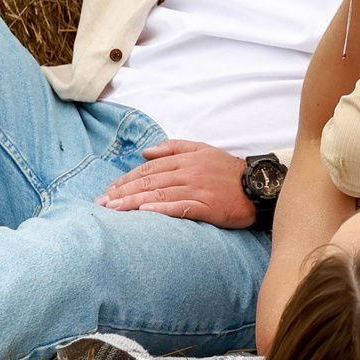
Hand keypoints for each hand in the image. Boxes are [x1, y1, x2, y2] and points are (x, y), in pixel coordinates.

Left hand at [95, 140, 256, 225]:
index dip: (125, 179)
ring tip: (113, 210)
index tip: (108, 190)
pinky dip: (160, 209)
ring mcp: (196, 190)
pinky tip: (144, 211)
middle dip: (121, 192)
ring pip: (158, 194)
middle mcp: (187, 173)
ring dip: (132, 202)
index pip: (148, 169)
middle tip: (101, 203)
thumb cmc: (228, 170)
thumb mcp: (203, 150)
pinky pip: (179, 207)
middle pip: (148, 182)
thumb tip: (146, 152)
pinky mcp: (206, 207)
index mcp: (185, 160)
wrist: (257, 186)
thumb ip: (174, 148)